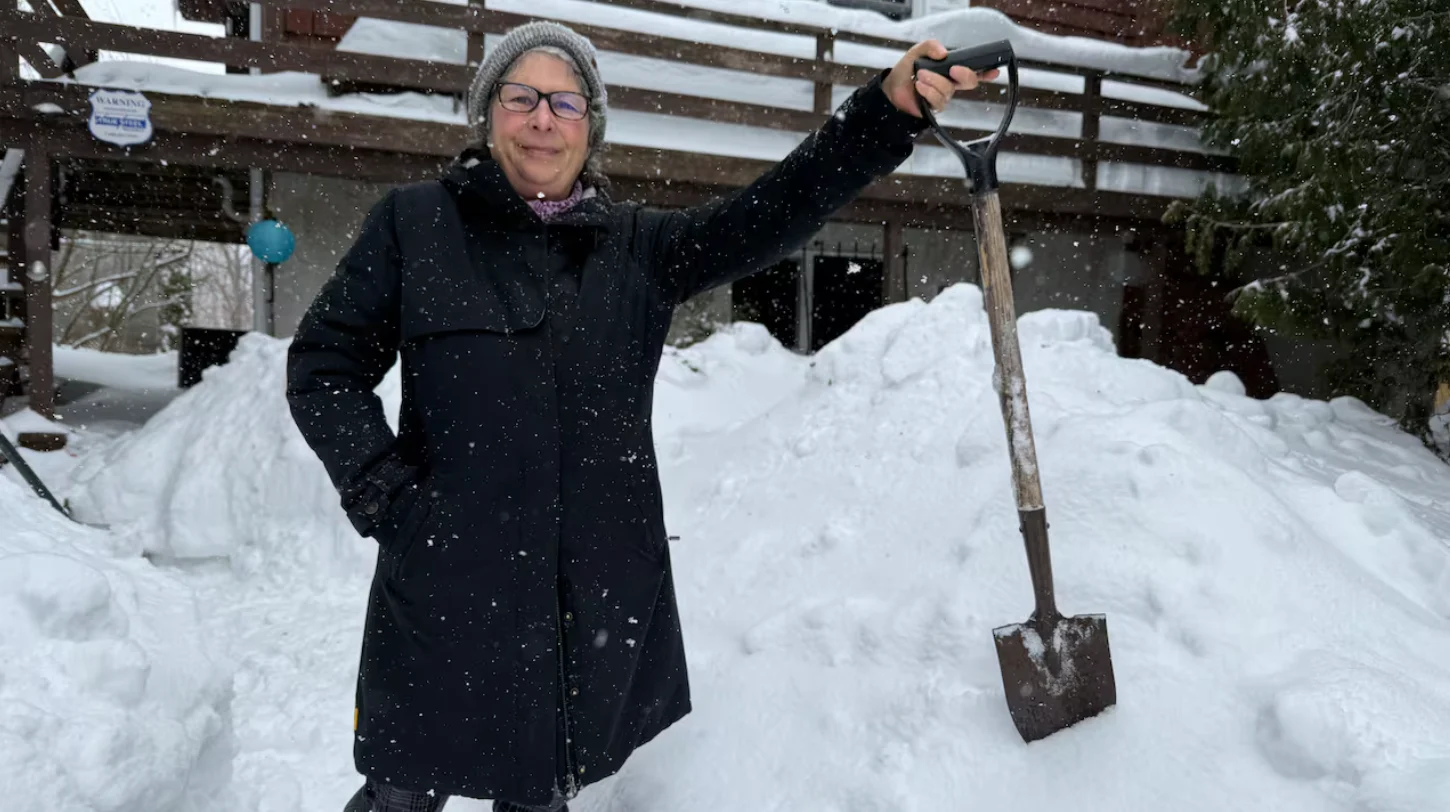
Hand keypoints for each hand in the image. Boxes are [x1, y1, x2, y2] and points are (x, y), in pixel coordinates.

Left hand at [882, 39, 999, 117]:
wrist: (891, 90)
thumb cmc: (906, 71)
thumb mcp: (916, 52)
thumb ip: (929, 46)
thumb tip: (944, 53)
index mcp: (951, 70)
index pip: (974, 71)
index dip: (986, 72)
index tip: (994, 70)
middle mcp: (951, 84)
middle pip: (970, 82)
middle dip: (965, 74)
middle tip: (952, 69)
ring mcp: (944, 97)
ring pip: (949, 90)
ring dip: (934, 80)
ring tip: (920, 76)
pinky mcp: (935, 108)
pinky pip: (938, 100)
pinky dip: (928, 91)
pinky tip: (919, 86)